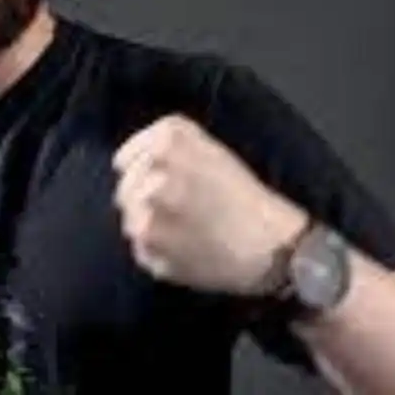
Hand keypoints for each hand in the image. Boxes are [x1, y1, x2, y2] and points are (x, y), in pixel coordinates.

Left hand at [112, 113, 305, 294]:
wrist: (270, 246)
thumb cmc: (243, 195)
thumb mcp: (208, 148)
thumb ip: (164, 145)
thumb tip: (124, 161)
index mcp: (167, 143)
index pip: (124, 159)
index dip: (144, 172)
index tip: (168, 183)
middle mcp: (151, 175)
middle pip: (125, 190)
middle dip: (145, 198)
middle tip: (182, 209)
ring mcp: (146, 216)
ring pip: (130, 220)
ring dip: (151, 225)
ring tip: (186, 229)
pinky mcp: (149, 251)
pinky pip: (140, 250)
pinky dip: (157, 251)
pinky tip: (186, 248)